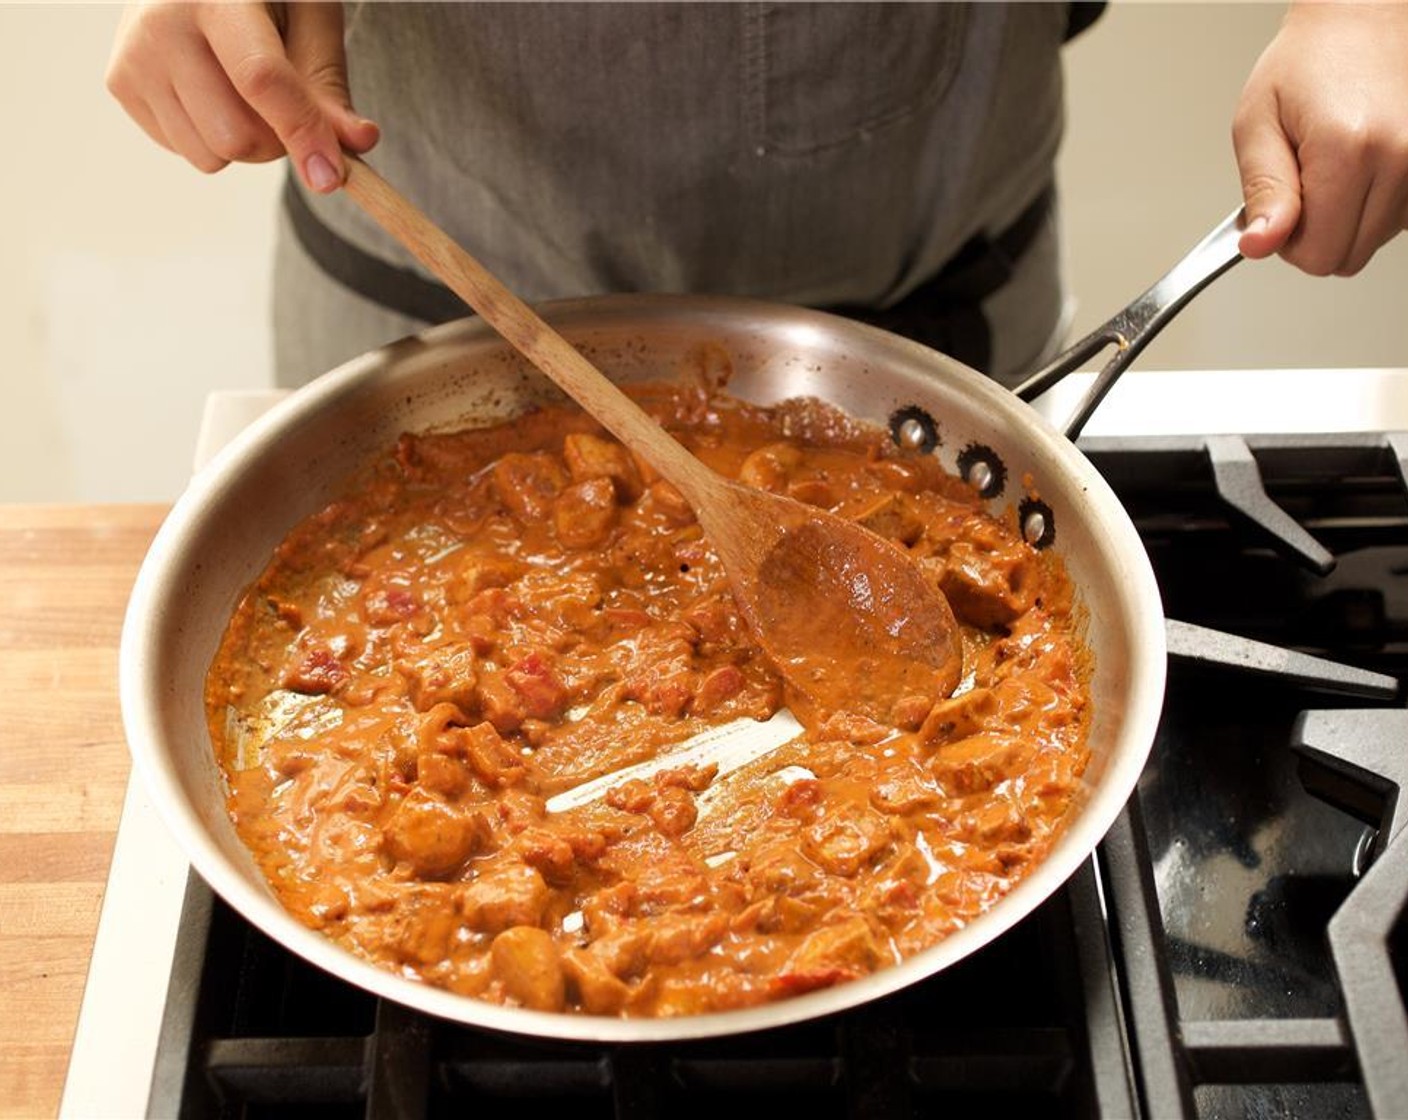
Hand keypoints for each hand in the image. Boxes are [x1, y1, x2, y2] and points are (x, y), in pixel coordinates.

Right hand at [106, 2, 378, 192]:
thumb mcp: (310, 21)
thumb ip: (330, 86)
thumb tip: (359, 143)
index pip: (261, 80)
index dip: (302, 132)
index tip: (331, 176)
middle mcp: (161, 24)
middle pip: (235, 136)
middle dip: (276, 142)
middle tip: (284, 106)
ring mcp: (133, 57)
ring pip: (211, 156)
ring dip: (244, 145)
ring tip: (242, 93)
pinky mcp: (120, 85)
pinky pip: (187, 153)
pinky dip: (213, 139)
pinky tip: (210, 92)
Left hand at [1232, 1, 1407, 274]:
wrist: (1361, 20)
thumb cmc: (1306, 64)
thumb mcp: (1257, 125)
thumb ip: (1262, 192)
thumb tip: (1260, 246)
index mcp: (1349, 150)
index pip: (1317, 256)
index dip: (1287, 243)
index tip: (1280, 207)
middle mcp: (1400, 159)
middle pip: (1347, 257)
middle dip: (1315, 235)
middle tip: (1303, 183)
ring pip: (1373, 242)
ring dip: (1346, 219)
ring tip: (1332, 164)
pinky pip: (1396, 221)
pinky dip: (1372, 205)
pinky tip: (1359, 167)